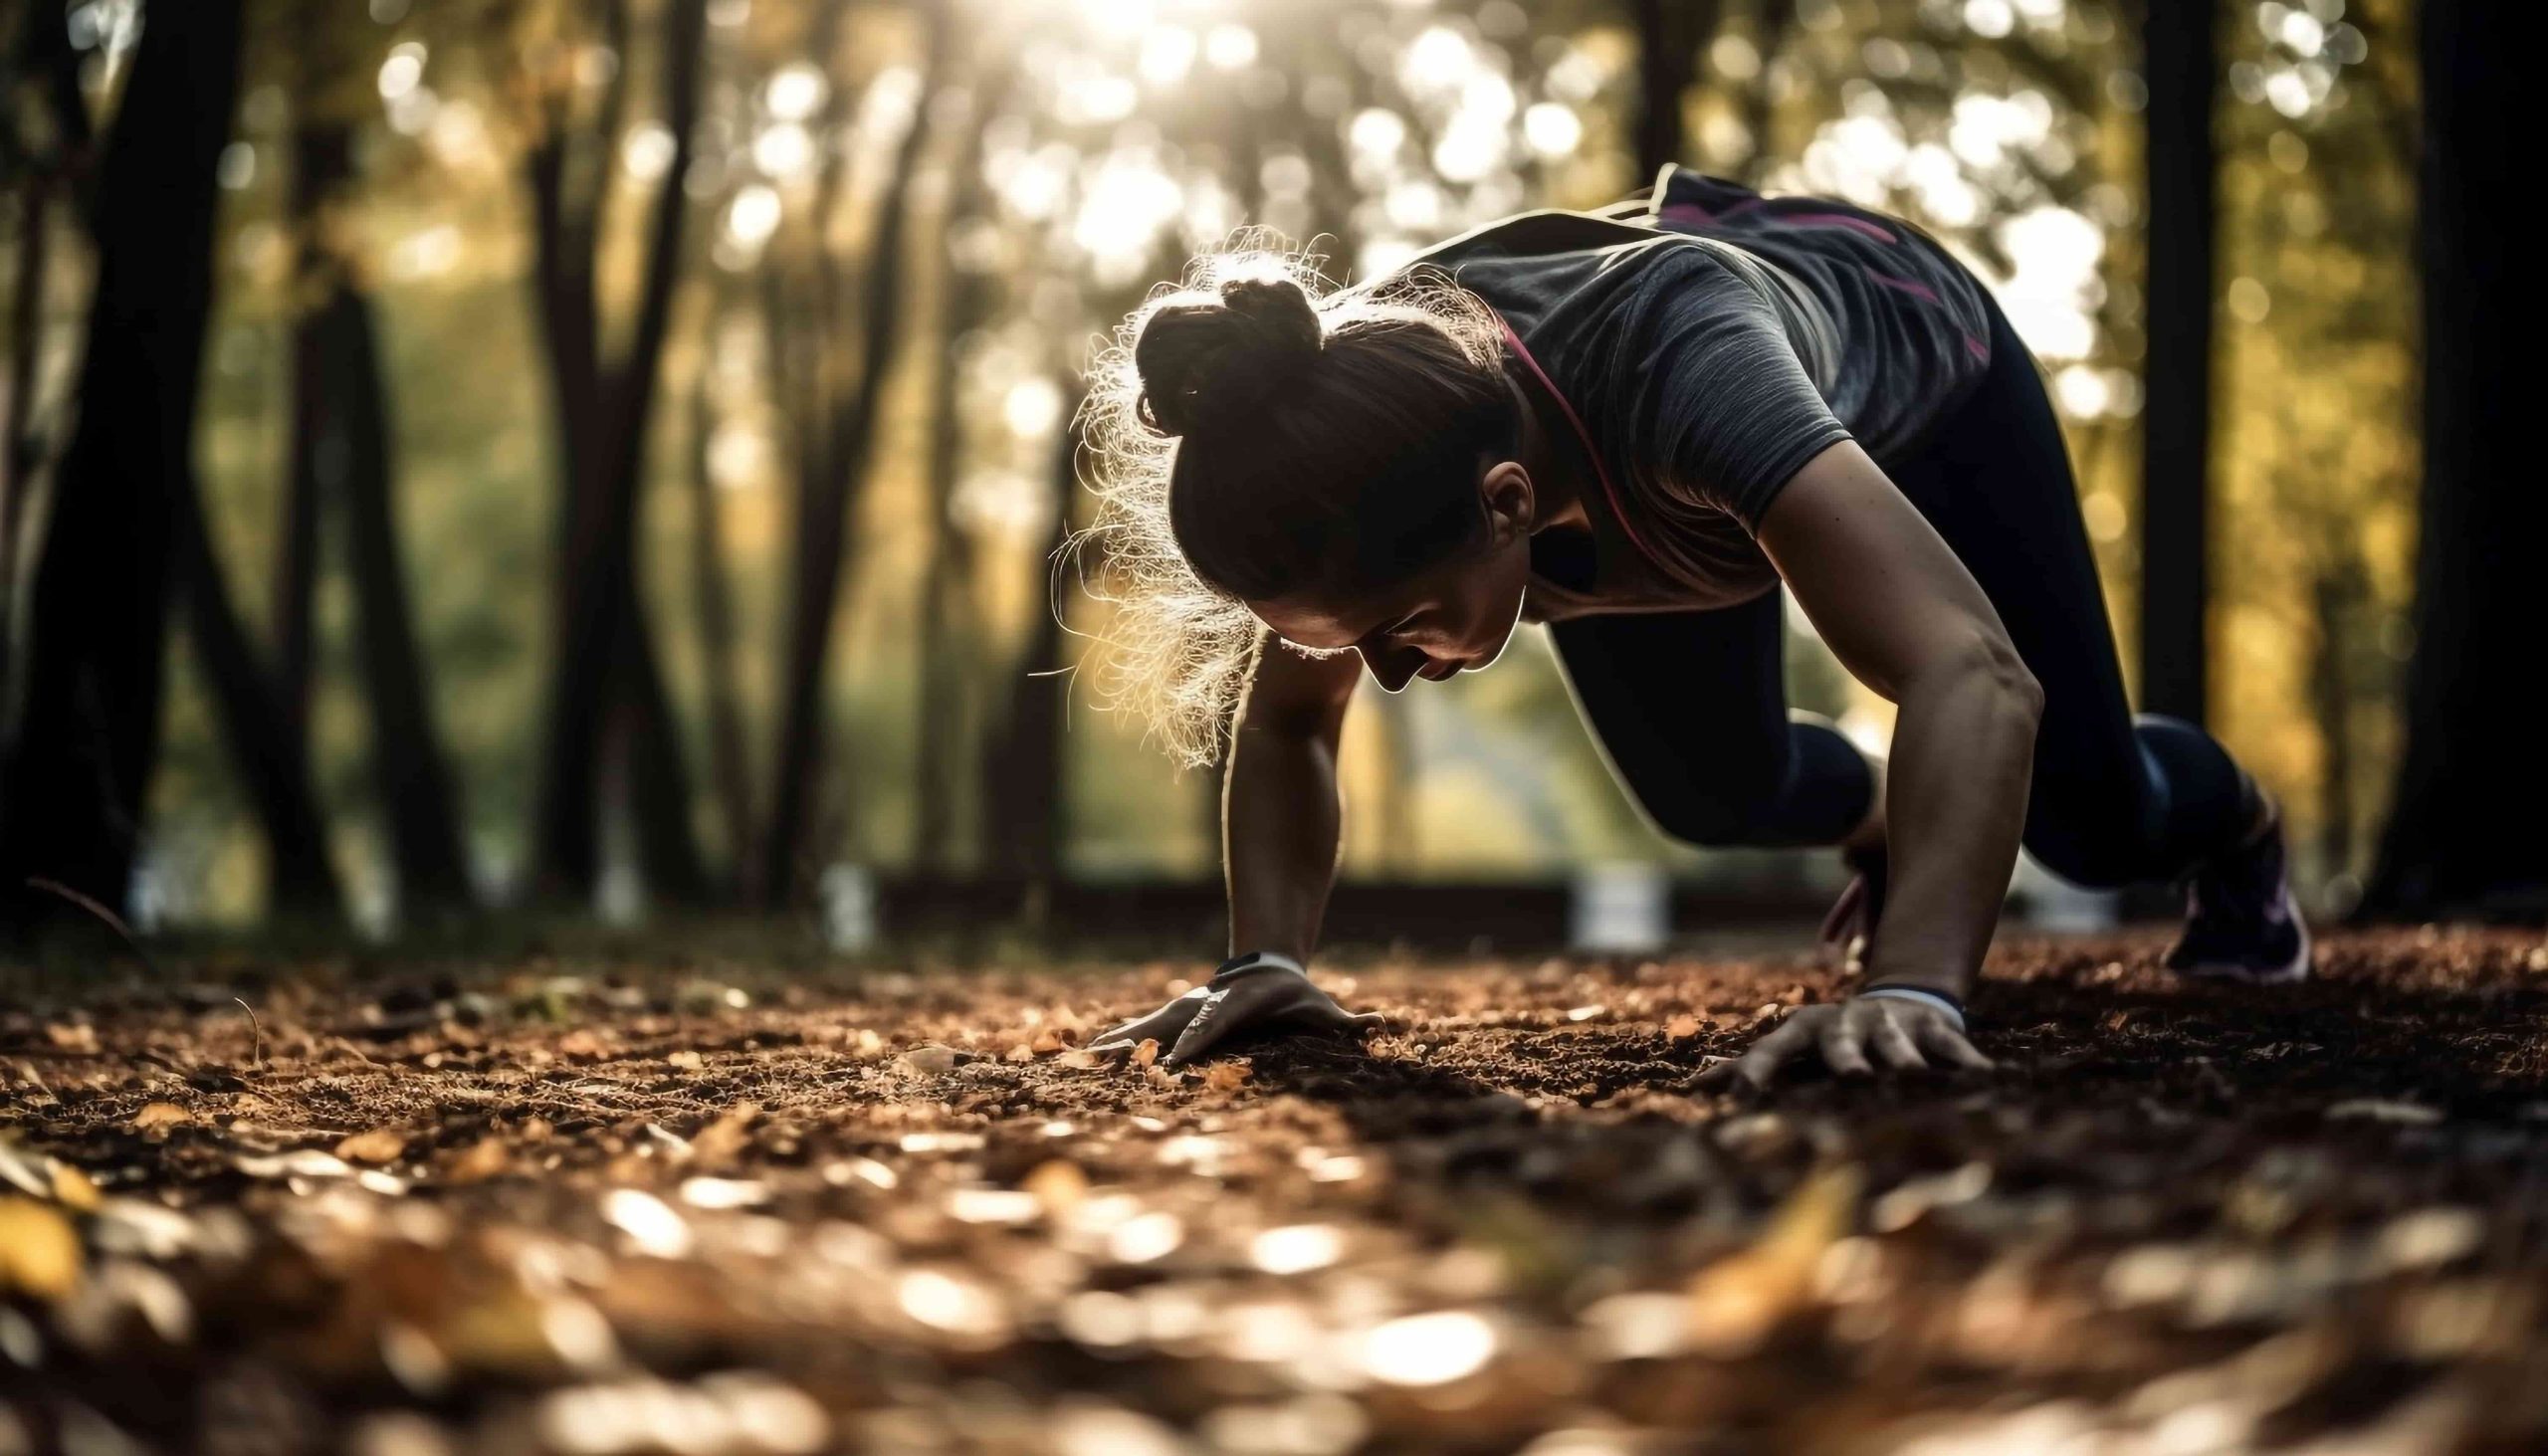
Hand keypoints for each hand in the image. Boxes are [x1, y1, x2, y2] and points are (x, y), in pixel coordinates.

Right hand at [1090, 958, 1383, 1067]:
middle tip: (1107, 1060)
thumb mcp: (1322, 1011)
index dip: (1194, 1043)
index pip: (1210, 1028)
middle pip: (1166, 1029)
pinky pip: (1139, 1035)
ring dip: (1113, 1045)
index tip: (1175, 1061)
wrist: (1268, 969)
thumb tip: (1383, 1025)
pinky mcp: (1172, 1021)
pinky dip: (1113, 1045)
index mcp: (1231, 1011)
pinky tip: (1082, 1056)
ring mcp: (1182, 1013)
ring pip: (1143, 1030)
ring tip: (1076, 1056)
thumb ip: (1349, 1023)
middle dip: (1138, 1046)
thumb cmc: (1297, 999)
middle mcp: (1200, 1011)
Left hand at [1696, 994, 1989, 1091]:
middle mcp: (1847, 1023)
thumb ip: (1744, 1067)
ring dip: (1904, 1057)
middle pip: (1841, 1041)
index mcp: (1807, 1031)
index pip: (1776, 1048)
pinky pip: (1948, 1043)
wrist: (1895, 1001)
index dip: (1760, 1069)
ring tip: (1911, 1075)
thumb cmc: (1830, 1040)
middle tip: (1849, 1078)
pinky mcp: (1931, 1026)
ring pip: (1896, 1041)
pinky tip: (1985, 1077)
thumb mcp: (1791, 1047)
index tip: (1743, 1096)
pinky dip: (1964, 1059)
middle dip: (1845, 1057)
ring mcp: (1891, 1023)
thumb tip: (1692, 1087)